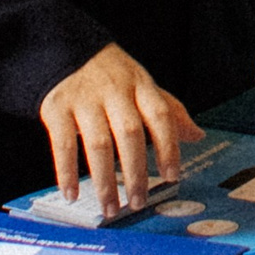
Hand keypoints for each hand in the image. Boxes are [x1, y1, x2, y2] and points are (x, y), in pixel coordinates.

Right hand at [38, 43, 204, 214]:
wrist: (64, 47)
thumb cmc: (110, 74)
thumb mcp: (141, 84)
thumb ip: (168, 110)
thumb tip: (197, 135)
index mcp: (140, 84)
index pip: (160, 115)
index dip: (168, 147)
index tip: (172, 176)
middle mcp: (114, 91)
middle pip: (130, 134)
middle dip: (136, 173)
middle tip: (138, 202)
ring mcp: (84, 98)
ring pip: (99, 144)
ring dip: (105, 181)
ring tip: (110, 207)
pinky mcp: (56, 106)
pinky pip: (63, 144)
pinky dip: (67, 172)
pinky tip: (72, 193)